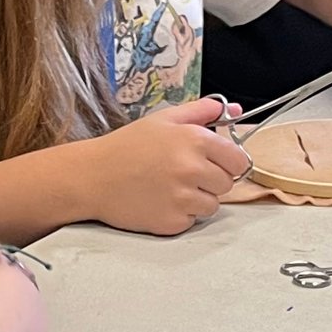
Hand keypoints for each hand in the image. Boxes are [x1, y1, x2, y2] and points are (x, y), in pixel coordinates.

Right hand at [71, 96, 250, 235]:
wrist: (92, 176)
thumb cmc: (127, 146)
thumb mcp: (164, 119)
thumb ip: (202, 111)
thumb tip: (236, 109)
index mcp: (195, 141)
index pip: (238, 160)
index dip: (227, 161)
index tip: (212, 162)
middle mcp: (192, 169)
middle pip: (227, 184)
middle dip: (210, 180)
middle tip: (183, 174)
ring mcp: (183, 199)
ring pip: (212, 205)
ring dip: (197, 199)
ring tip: (170, 188)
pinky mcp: (172, 222)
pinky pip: (191, 221)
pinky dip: (180, 215)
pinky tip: (159, 201)